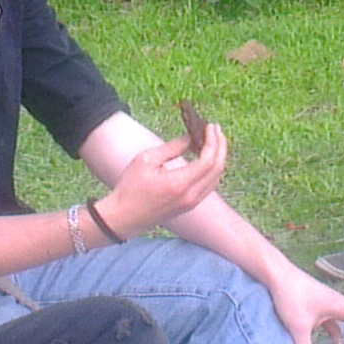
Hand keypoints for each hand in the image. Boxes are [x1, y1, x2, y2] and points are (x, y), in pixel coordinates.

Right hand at [102, 124, 226, 237]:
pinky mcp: (189, 206)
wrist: (123, 217)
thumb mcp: (146, 160)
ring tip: (212, 140)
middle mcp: (190, 196)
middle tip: (215, 129)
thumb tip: (190, 138)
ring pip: (215, 178)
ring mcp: (191, 203)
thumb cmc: (130, 188)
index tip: (211, 126)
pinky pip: (209, 185)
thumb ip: (172, 148)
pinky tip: (205, 157)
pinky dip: (212, 169)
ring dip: (218, 157)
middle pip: (217, 169)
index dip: (213, 141)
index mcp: (179, 184)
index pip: (208, 160)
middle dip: (220, 146)